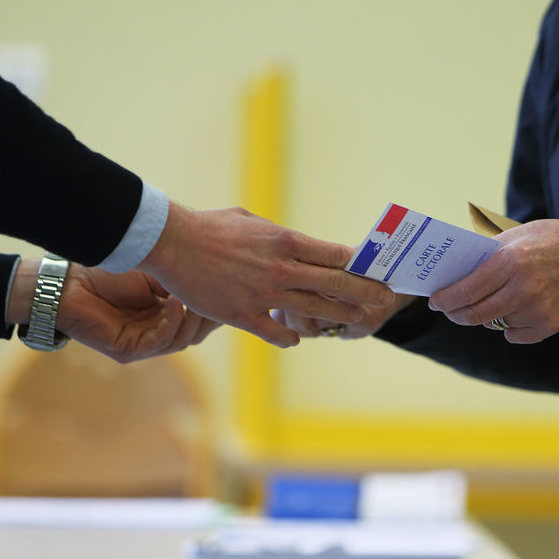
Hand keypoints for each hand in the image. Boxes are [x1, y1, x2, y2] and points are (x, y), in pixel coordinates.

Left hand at [8, 259, 219, 362]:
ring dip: (192, 319)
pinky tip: (175, 305)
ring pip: (182, 340)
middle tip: (217, 295)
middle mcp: (158, 332)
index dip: (215, 307)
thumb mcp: (157, 273)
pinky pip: (160, 343)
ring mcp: (144, 344)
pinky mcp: (129, 351)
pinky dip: (171, 324)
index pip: (200, 318)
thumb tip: (217, 279)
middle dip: (208, 315)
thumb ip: (182, 281)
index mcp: (166, 316)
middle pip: (196, 332)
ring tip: (196, 296)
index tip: (229, 290)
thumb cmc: (109, 272)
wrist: (70, 282)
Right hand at [138, 203, 395, 347]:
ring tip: (355, 320)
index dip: (359, 264)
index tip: (374, 269)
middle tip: (385, 299)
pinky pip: (280, 333)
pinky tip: (297, 338)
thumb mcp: (252, 221)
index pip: (336, 255)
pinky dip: (292, 337)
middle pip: (337, 284)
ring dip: (340, 317)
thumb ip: (277, 235)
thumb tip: (295, 243)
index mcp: (286, 241)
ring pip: (315, 310)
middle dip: (366, 292)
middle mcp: (283, 269)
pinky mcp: (245, 315)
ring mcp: (266, 295)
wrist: (173, 244)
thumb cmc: (211, 227)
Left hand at [427, 219, 558, 343]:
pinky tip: (513, 311)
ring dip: (485, 317)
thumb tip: (452, 276)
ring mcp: (537, 309)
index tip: (435, 301)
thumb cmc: (544, 241)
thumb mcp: (512, 236)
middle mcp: (524, 288)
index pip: (466, 291)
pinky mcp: (549, 324)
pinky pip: (515, 335)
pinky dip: (509, 327)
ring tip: (485, 303)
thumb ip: (484, 256)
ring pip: (494, 324)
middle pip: (476, 314)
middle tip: (449, 310)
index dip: (445, 299)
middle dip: (456, 313)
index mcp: (511, 262)